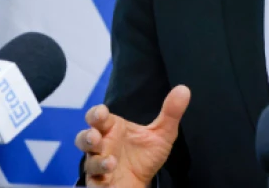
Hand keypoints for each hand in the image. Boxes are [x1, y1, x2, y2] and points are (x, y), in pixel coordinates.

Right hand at [75, 85, 190, 187]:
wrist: (143, 183)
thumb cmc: (145, 156)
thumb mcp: (161, 135)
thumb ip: (170, 113)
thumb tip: (184, 89)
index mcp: (112, 128)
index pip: (98, 117)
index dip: (96, 113)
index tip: (102, 112)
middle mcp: (102, 145)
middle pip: (85, 137)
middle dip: (88, 135)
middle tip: (96, 135)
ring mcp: (98, 163)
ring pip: (87, 160)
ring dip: (96, 160)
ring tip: (110, 160)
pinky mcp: (99, 181)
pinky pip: (94, 177)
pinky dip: (101, 173)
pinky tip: (111, 169)